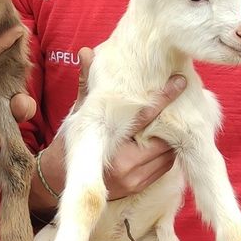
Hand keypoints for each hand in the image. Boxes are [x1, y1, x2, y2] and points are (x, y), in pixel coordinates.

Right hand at [31, 47, 185, 213]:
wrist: (58, 180)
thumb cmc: (69, 143)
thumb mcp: (78, 115)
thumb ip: (88, 86)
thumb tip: (85, 52)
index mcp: (110, 143)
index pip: (144, 117)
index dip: (164, 98)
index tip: (179, 82)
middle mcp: (125, 165)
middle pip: (163, 140)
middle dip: (174, 123)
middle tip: (183, 103)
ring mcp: (134, 180)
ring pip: (167, 156)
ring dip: (173, 140)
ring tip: (176, 122)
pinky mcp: (138, 188)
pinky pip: (163, 168)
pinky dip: (167, 153)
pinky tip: (165, 140)